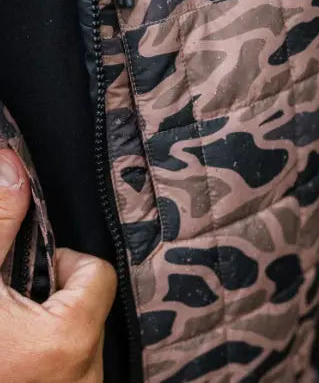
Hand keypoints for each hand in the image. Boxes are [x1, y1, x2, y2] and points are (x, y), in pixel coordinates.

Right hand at [0, 149, 116, 381]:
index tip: (34, 273)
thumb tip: (10, 165)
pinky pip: (74, 366)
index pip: (98, 272)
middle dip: (58, 297)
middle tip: (16, 309)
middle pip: (91, 304)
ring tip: (13, 336)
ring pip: (84, 338)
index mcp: (65, 337)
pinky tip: (18, 360)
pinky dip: (52, 356)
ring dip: (54, 330)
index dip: (64, 264)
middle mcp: (82, 372)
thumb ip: (0, 222)